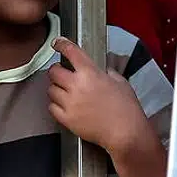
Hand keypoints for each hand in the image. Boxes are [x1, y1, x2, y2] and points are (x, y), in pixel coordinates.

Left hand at [47, 38, 149, 157]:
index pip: (70, 52)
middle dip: (56, 70)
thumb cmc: (126, 108)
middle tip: (61, 73)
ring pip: (51, 89)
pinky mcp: (66, 119)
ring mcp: (70, 103)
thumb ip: (106, 72)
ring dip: (56, 88)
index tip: (57, 43)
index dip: (61, 44)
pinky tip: (64, 105)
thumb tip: (99, 70)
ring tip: (65, 92)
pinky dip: (55, 105)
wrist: (125, 133)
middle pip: (54, 71)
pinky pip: (51, 107)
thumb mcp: (120, 82)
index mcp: (90, 73)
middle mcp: (76, 85)